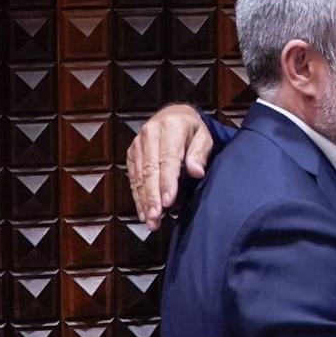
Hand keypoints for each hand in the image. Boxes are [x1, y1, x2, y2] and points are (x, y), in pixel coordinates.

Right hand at [126, 104, 211, 229]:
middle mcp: (150, 134)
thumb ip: (200, 153)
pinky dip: (138, 196)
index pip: (168, 159)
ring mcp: (138, 144)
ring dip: (144, 200)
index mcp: (170, 127)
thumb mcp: (204, 136)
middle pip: (149, 170)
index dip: (167, 182)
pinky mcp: (131, 153)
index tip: (168, 201)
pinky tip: (143, 212)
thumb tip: (196, 172)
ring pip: (139, 176)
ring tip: (150, 220)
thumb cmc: (193, 130)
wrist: (173, 115)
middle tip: (156, 217)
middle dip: (152, 196)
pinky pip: (133, 178)